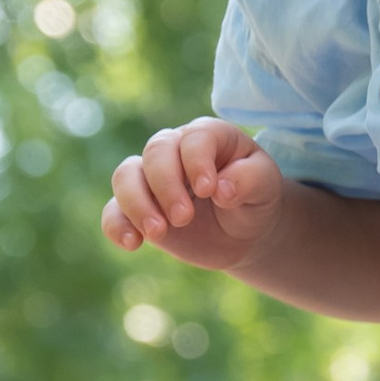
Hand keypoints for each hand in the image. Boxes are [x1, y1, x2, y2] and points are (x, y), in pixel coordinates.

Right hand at [102, 117, 284, 272]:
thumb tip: (221, 189)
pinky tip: (132, 244)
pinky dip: (116, 225)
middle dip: (166, 185)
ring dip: (136, 204)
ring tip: (157, 233)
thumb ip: (249, 180)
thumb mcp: (266, 187)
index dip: (196, 162)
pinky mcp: (139, 208)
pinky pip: (114, 210)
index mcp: (208, 136)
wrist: (243, 232)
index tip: (208, 191)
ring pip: (126, 175)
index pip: (194, 138)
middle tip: (184, 218)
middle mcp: (175, 150)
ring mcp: (152, 178)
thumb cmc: (255, 199)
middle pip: (156, 152)